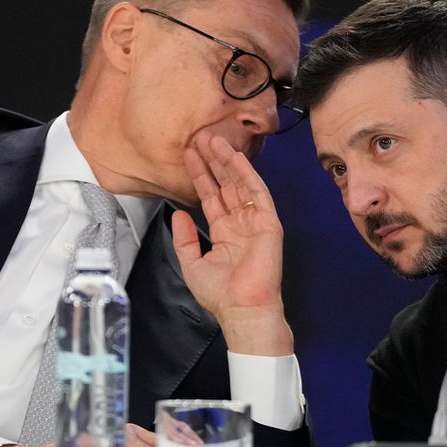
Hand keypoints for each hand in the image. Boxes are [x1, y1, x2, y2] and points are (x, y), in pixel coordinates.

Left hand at [173, 131, 293, 355]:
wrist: (242, 309)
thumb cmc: (221, 293)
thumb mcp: (192, 264)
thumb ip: (185, 238)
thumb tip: (178, 214)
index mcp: (224, 232)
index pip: (211, 197)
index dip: (201, 176)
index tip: (190, 155)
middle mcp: (240, 223)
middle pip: (225, 185)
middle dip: (213, 162)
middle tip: (201, 138)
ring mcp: (255, 221)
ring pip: (240, 184)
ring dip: (228, 161)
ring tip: (214, 140)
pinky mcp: (268, 222)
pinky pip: (257, 193)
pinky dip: (247, 174)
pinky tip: (235, 157)